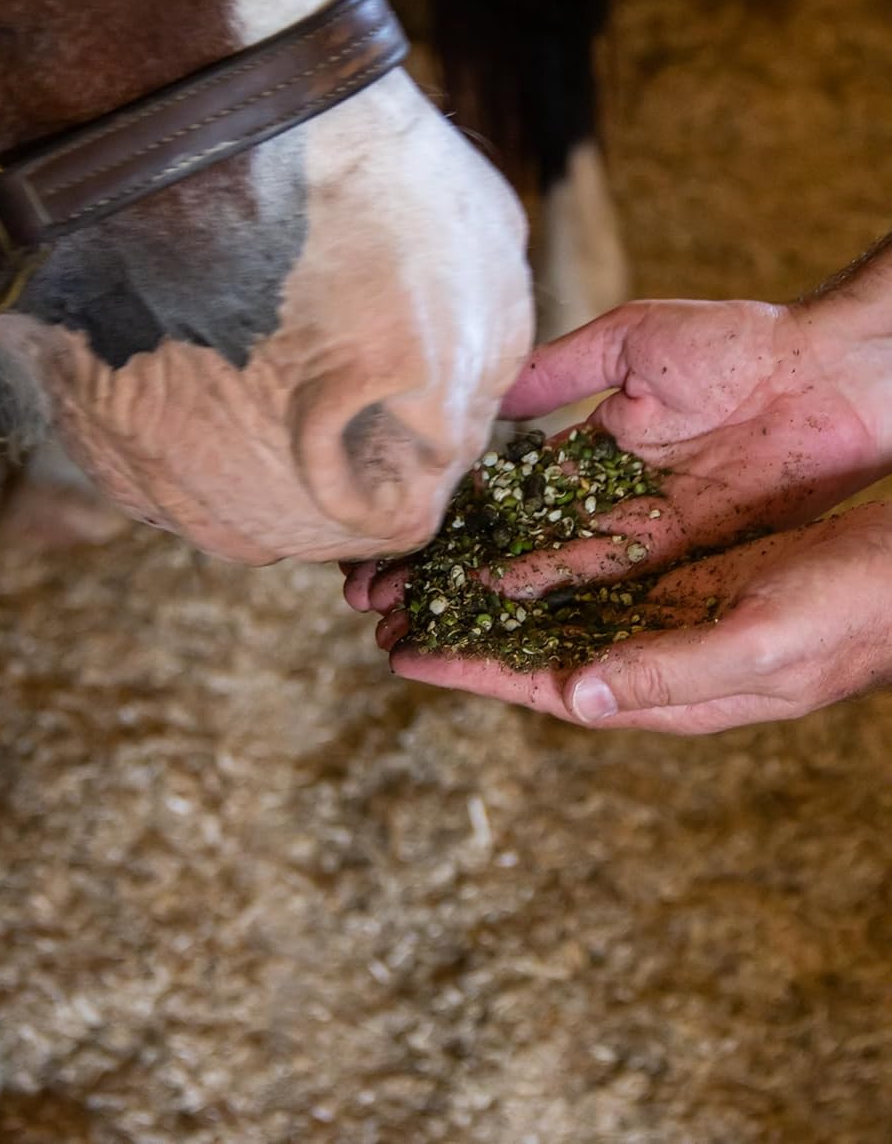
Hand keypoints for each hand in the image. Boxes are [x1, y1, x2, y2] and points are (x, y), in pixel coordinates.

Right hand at [344, 294, 891, 617]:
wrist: (828, 372)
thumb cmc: (737, 342)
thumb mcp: (628, 341)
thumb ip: (556, 372)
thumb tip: (486, 398)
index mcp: (593, 449)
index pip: (503, 495)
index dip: (445, 520)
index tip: (386, 537)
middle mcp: (606, 499)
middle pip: (509, 545)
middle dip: (442, 574)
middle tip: (371, 600)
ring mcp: (639, 529)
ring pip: (543, 570)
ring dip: (477, 594)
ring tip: (409, 617)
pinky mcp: (677, 549)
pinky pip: (599, 571)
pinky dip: (541, 586)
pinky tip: (485, 600)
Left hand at [388, 502, 891, 733]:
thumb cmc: (852, 615)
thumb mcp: (763, 646)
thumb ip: (672, 670)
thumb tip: (577, 693)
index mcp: (669, 691)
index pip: (548, 690)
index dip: (474, 675)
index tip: (402, 659)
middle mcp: (656, 656)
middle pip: (536, 652)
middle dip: (464, 638)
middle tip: (385, 615)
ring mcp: (668, 613)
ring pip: (557, 609)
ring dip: (492, 596)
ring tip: (426, 577)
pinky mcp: (683, 571)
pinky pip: (594, 568)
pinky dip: (544, 557)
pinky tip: (506, 537)